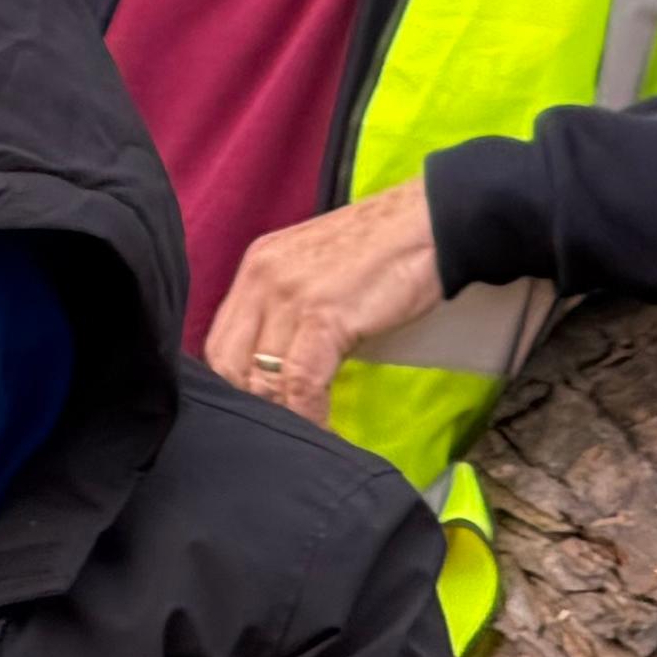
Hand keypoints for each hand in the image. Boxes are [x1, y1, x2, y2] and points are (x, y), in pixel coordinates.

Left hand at [205, 179, 448, 419]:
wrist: (437, 221)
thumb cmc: (389, 248)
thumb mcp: (320, 270)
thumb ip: (292, 308)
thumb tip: (284, 367)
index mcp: (257, 264)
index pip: (219, 344)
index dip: (236, 386)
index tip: (263, 409)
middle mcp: (262, 277)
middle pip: (230, 365)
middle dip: (255, 405)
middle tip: (284, 429)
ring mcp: (290, 295)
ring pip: (262, 379)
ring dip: (284, 417)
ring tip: (308, 435)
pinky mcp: (323, 315)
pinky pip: (300, 383)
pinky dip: (310, 415)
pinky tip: (326, 429)